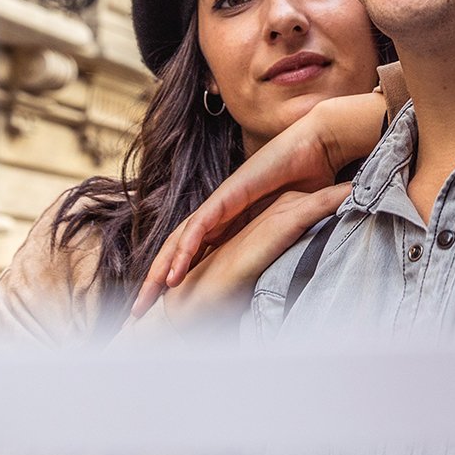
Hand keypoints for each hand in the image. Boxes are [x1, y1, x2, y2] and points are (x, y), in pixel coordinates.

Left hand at [130, 90, 387, 317]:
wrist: (318, 144)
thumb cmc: (310, 178)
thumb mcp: (289, 217)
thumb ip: (278, 235)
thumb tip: (281, 263)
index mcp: (230, 217)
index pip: (193, 250)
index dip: (177, 275)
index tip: (162, 305)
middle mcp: (219, 209)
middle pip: (176, 247)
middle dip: (155, 279)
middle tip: (136, 311)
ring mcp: (222, 201)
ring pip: (180, 240)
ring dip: (161, 270)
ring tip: (146, 298)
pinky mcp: (229, 194)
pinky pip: (201, 227)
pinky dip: (185, 251)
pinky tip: (174, 274)